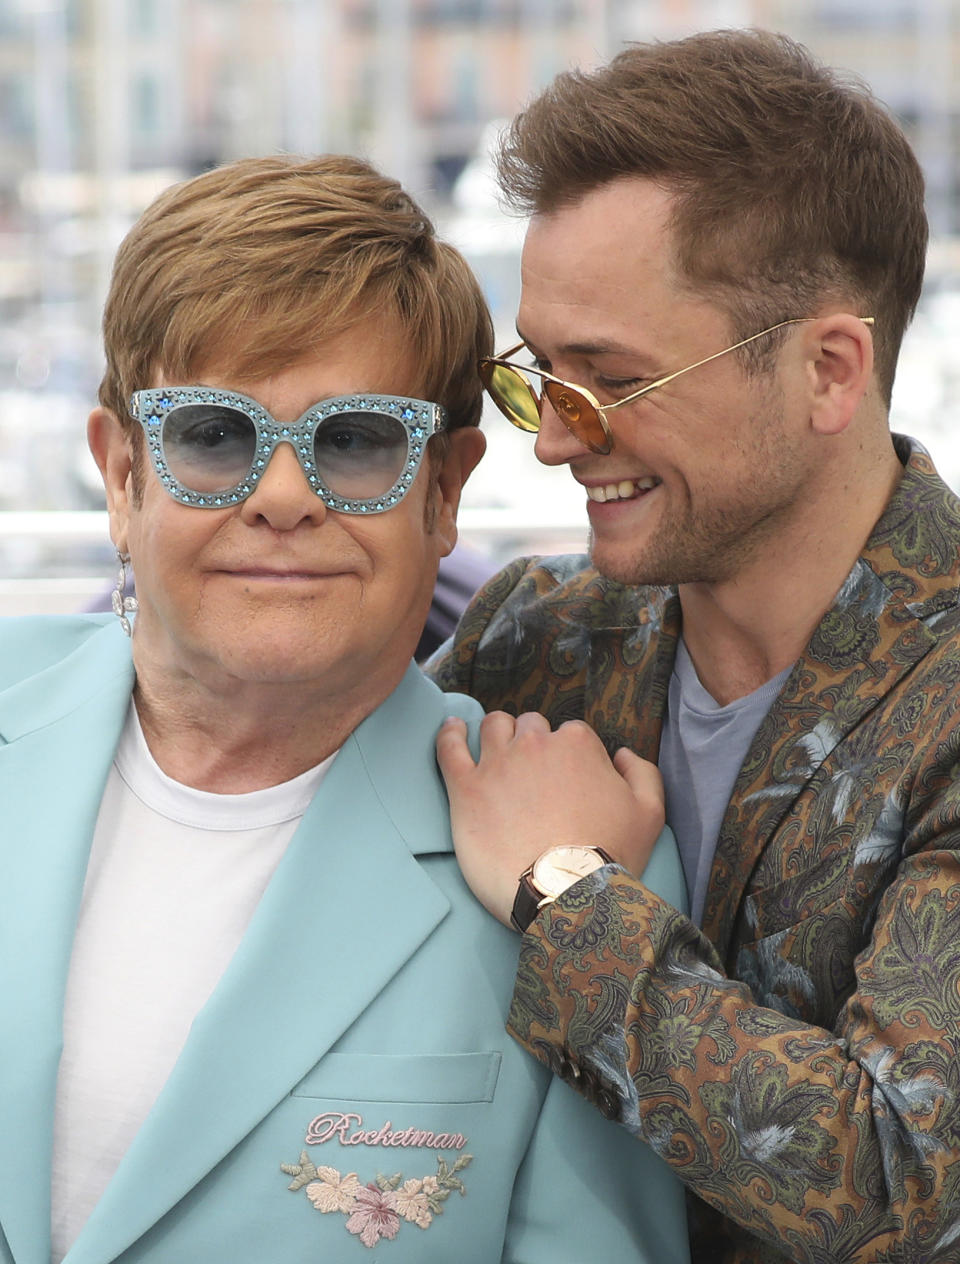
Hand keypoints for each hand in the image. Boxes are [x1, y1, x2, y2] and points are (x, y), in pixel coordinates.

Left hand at [436, 711, 664, 926]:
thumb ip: (642, 773)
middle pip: (530, 727)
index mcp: (577, 744)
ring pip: (493, 727)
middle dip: (533, 743)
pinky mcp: (466, 788)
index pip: (570, 734)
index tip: (566, 781)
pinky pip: (449, 747)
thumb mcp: (649, 813)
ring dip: (497, 734)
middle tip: (533, 775)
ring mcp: (497, 763)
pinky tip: (452, 729)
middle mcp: (535, 744)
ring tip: (496, 749)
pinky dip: (449, 734)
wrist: (564, 893)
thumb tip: (621, 754)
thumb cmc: (609, 856)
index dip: (569, 756)